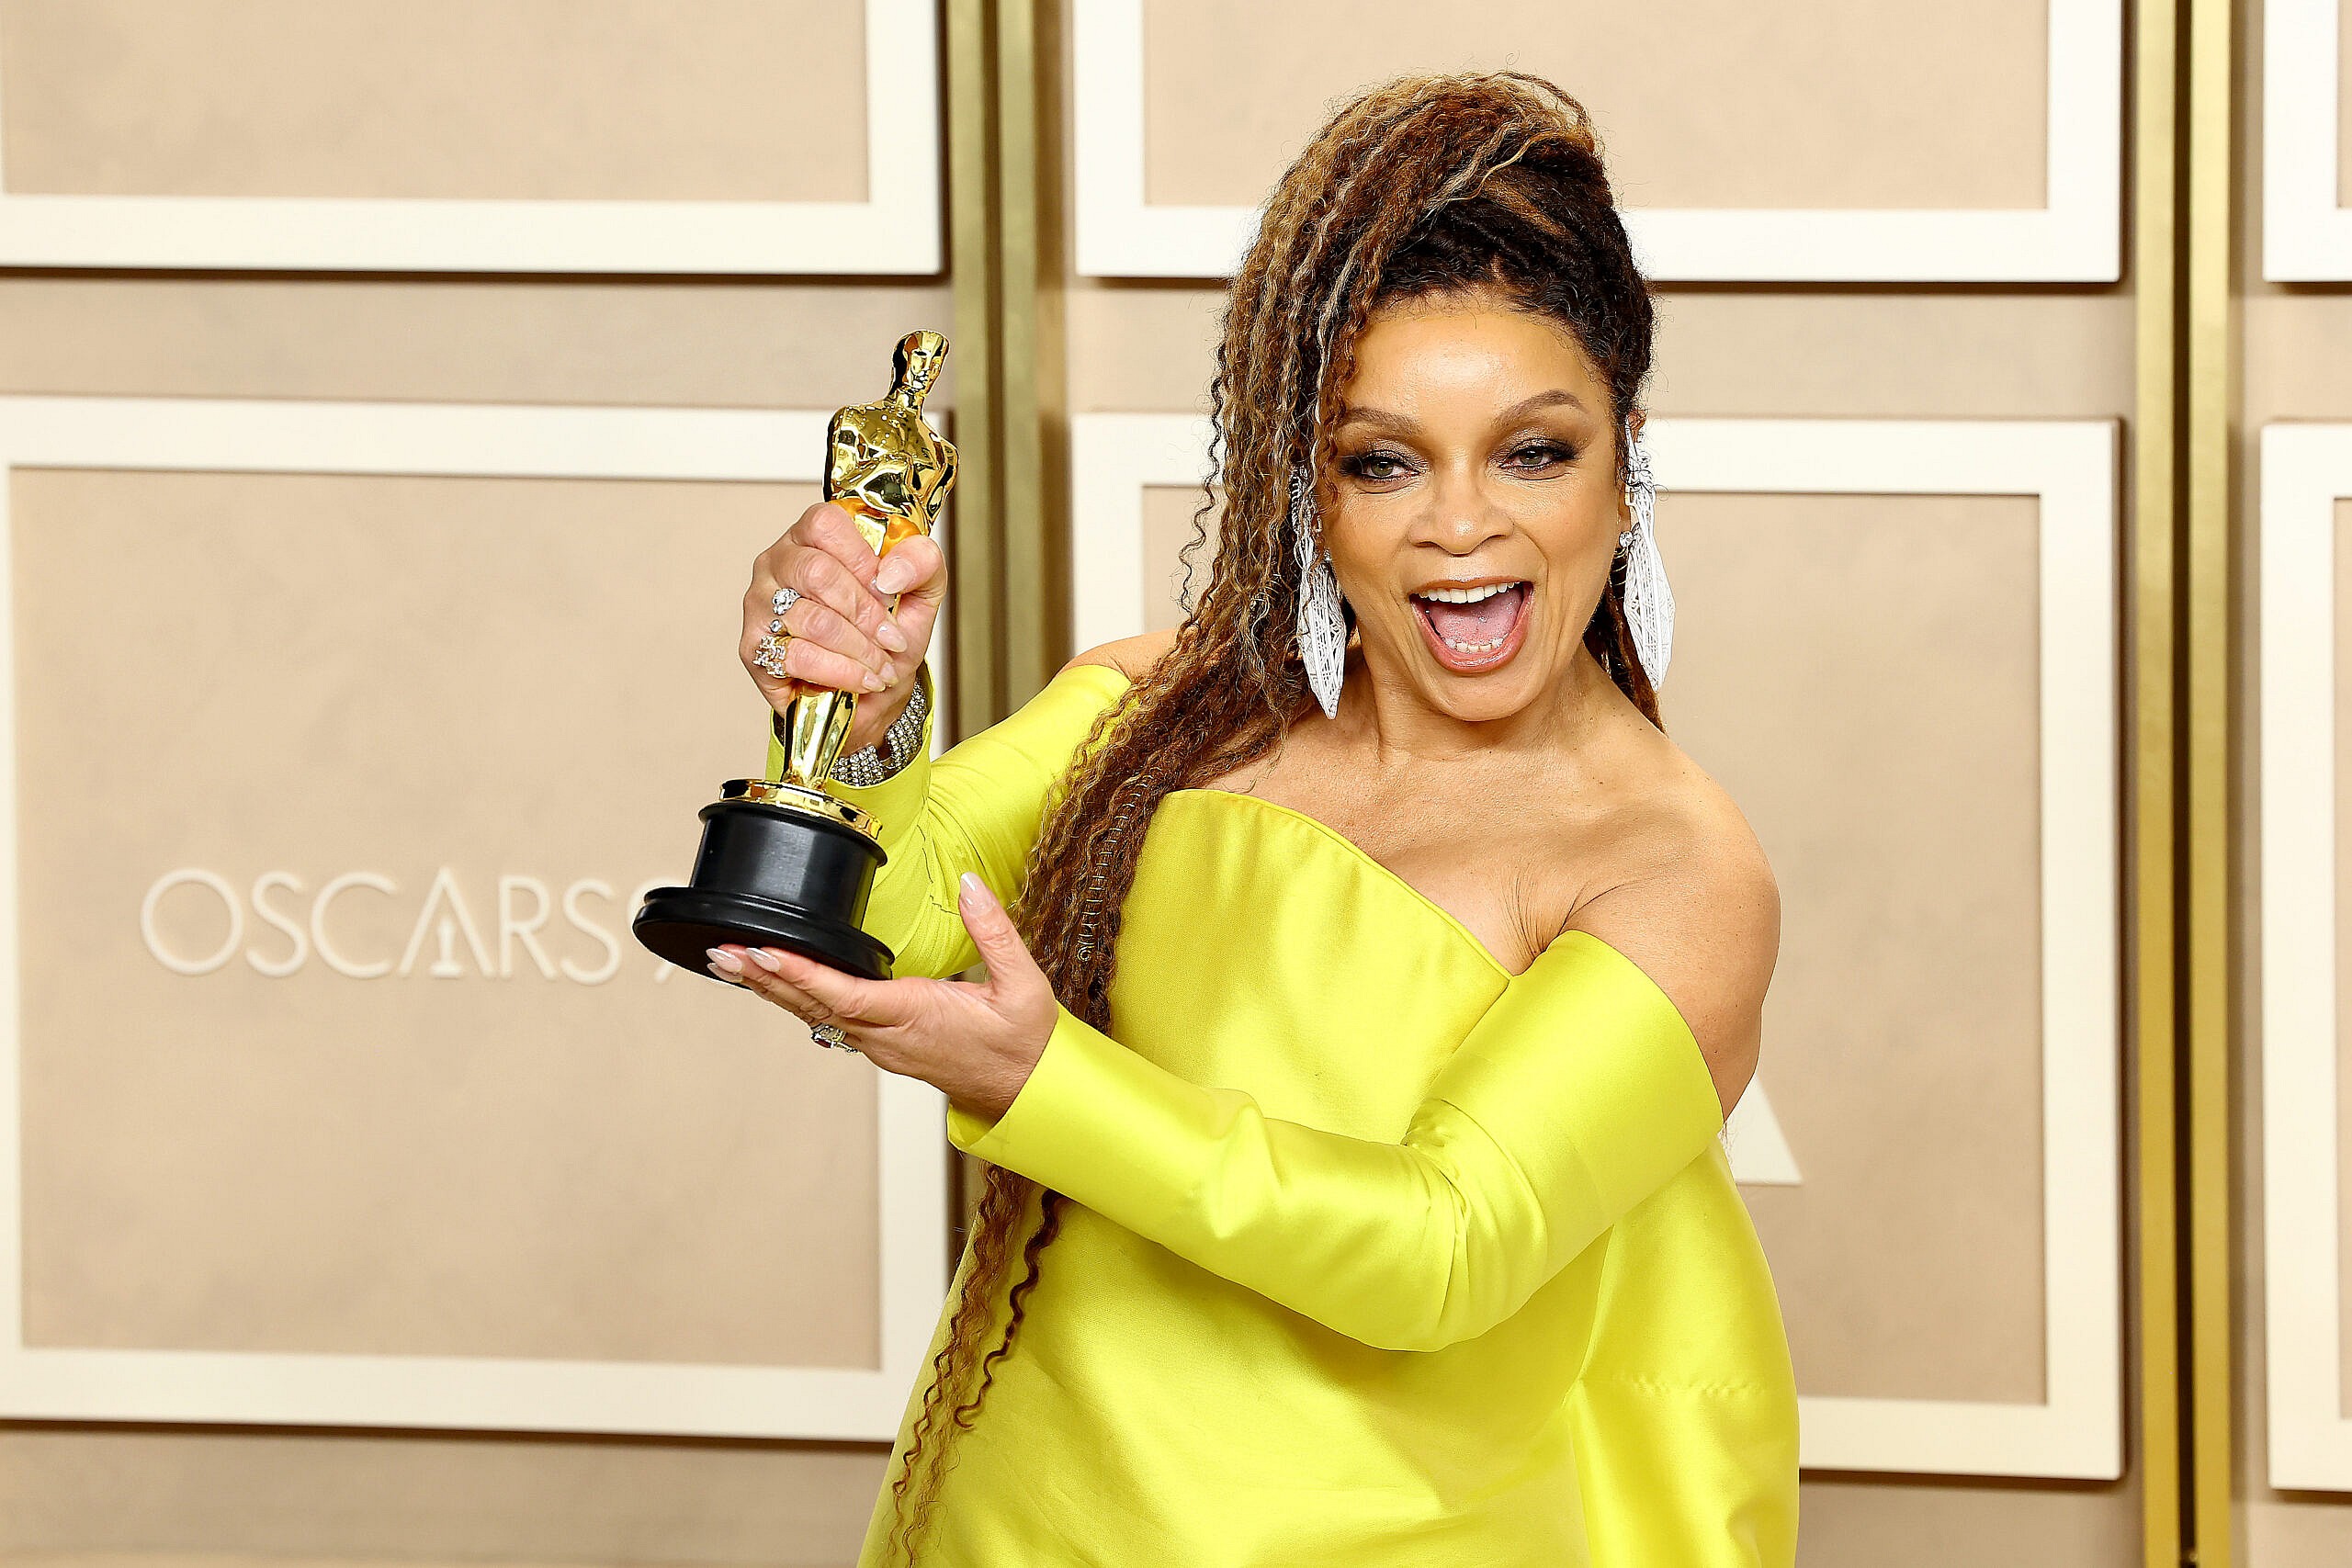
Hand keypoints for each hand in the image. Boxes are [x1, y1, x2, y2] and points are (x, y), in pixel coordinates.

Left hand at [705, 873, 1053, 1119]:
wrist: (1028, 1094)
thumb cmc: (1024, 1046)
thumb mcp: (1023, 985)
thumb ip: (993, 931)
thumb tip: (970, 885)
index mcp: (916, 1017)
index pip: (846, 995)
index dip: (801, 975)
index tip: (764, 953)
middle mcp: (888, 1036)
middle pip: (814, 1006)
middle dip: (764, 979)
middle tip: (722, 953)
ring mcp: (881, 1046)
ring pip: (815, 1015)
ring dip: (772, 990)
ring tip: (732, 963)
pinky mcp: (883, 1046)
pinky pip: (829, 1019)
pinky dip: (796, 998)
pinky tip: (774, 983)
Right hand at [743, 501, 946, 754]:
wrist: (874, 688)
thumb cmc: (887, 633)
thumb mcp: (921, 591)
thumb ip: (922, 563)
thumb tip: (893, 571)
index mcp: (814, 535)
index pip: (826, 524)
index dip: (862, 559)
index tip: (888, 591)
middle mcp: (779, 562)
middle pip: (817, 572)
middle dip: (866, 612)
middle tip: (892, 638)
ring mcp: (761, 604)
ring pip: (812, 619)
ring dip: (860, 649)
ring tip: (883, 666)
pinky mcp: (753, 647)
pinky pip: (798, 656)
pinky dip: (841, 672)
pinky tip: (862, 679)